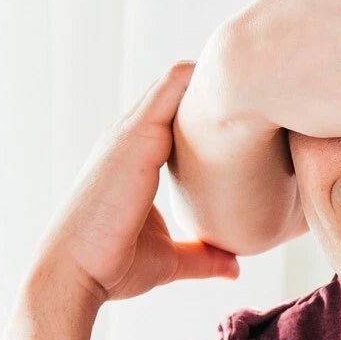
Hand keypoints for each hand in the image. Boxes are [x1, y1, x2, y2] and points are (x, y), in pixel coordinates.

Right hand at [33, 63, 240, 305]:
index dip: (212, 114)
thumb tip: (235, 267)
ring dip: (213, 75)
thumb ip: (203, 255)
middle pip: (179, 94)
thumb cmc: (114, 266)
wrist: (74, 274)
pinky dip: (199, 79)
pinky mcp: (135, 138)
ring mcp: (132, 134)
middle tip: (266, 77)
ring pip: (176, 84)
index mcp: (140, 158)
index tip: (253, 108)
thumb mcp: (170, 258)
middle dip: (219, 86)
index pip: (178, 120)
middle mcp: (133, 139)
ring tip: (257, 65)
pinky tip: (238, 72)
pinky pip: (170, 91)